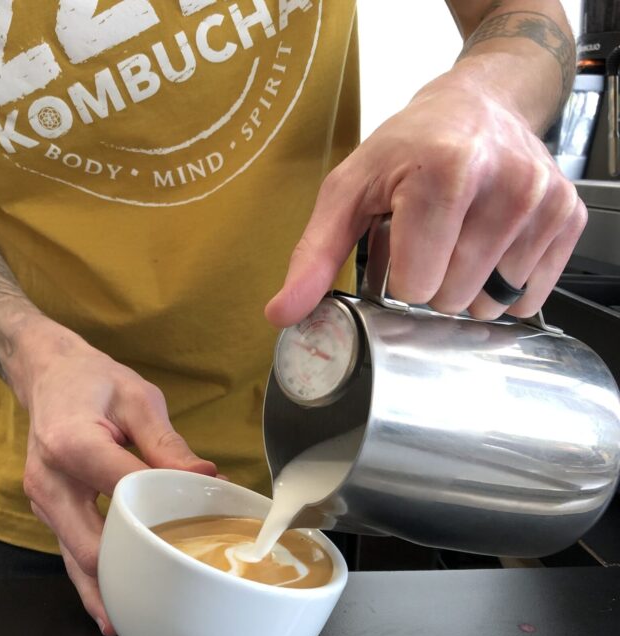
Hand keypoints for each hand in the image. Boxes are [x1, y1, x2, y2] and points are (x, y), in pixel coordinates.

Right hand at [13, 321, 216, 635]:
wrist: (47, 375)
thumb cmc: (93, 381)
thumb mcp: (137, 398)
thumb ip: (167, 442)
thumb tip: (207, 477)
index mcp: (72, 444)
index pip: (122, 491)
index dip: (162, 513)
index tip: (201, 527)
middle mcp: (50, 482)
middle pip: (90, 546)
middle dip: (129, 575)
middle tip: (171, 601)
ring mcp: (44, 502)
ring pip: (75, 560)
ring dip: (106, 591)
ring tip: (139, 625)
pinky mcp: (47, 511)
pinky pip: (70, 552)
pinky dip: (92, 579)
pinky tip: (111, 607)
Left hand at [265, 72, 586, 326]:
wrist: (476, 106)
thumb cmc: (406, 150)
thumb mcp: (348, 192)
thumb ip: (314, 256)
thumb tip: (282, 314)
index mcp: (443, 174)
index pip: (416, 287)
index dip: (400, 277)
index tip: (401, 246)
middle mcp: (504, 185)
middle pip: (453, 300)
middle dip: (433, 284)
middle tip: (431, 243)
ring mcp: (542, 202)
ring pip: (492, 303)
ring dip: (468, 286)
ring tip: (460, 241)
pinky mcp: (567, 217)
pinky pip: (531, 295)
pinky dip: (503, 285)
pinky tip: (491, 248)